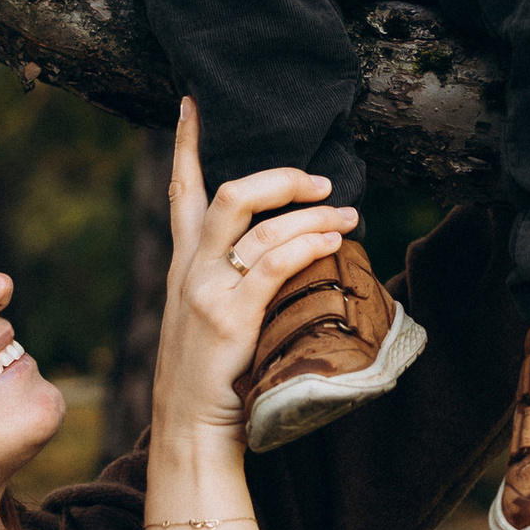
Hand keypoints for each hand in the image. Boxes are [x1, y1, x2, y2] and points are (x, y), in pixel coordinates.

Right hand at [144, 101, 356, 529]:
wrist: (190, 429)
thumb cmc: (213, 375)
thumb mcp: (210, 315)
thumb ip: (234, 277)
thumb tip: (287, 245)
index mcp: (185, 263)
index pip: (180, 189)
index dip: (187, 143)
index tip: (194, 100)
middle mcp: (190, 269)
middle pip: (226, 193)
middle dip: (278, 175)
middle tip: (321, 179)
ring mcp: (206, 291)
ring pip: (258, 226)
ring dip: (310, 214)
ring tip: (349, 216)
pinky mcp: (228, 318)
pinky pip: (273, 265)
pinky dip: (306, 246)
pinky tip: (332, 242)